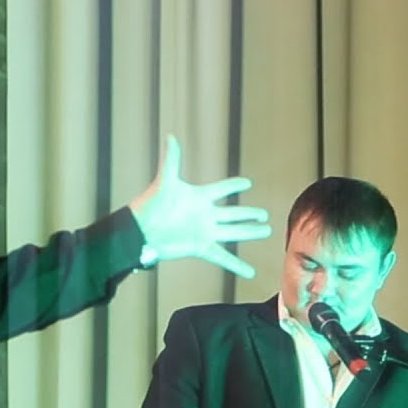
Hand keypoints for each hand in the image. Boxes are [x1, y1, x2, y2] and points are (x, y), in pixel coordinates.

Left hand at [128, 134, 271, 277]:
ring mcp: (205, 232)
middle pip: (234, 213)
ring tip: (267, 231)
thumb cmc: (150, 205)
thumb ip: (171, 159)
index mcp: (199, 197)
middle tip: (264, 214)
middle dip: (249, 214)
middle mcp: (205, 214)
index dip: (234, 186)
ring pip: (234, 232)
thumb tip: (170, 135)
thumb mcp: (165, 181)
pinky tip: (251, 272)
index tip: (247, 183)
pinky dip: (236, 265)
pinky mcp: (200, 247)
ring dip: (250, 232)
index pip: (222, 189)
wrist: (140, 232)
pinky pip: (223, 257)